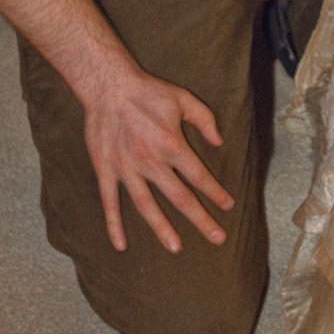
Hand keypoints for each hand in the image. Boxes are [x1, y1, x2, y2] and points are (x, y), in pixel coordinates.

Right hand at [81, 63, 234, 253]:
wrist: (108, 85)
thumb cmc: (149, 91)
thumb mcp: (183, 98)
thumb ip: (205, 119)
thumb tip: (220, 142)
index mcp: (171, 144)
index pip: (199, 176)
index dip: (216, 192)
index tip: (228, 206)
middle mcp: (150, 162)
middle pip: (180, 198)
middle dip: (201, 219)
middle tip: (217, 238)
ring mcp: (126, 168)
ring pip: (146, 206)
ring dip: (162, 228)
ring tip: (176, 248)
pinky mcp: (106, 170)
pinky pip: (110, 202)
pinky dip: (114, 225)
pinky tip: (120, 245)